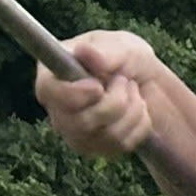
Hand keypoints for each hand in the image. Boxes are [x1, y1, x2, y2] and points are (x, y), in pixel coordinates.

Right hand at [34, 30, 168, 160]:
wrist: (148, 84)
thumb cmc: (128, 59)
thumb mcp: (123, 46)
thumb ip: (105, 50)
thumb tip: (85, 52)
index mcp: (54, 75)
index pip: (47, 91)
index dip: (73, 93)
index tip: (98, 86)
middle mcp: (58, 108)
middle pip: (80, 122)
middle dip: (115, 101)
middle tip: (124, 80)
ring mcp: (75, 133)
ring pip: (106, 136)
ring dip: (132, 109)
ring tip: (133, 91)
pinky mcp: (96, 149)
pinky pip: (122, 145)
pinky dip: (140, 124)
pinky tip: (137, 109)